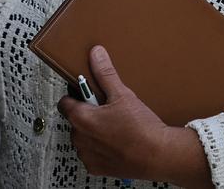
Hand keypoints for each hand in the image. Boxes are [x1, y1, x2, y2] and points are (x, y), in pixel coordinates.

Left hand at [57, 46, 210, 186]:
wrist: (158, 156)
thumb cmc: (141, 129)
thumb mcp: (122, 94)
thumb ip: (105, 73)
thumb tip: (96, 55)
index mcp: (81, 118)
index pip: (64, 102)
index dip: (76, 95)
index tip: (87, 92)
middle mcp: (79, 139)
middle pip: (75, 119)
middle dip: (87, 113)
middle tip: (107, 109)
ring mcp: (87, 155)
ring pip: (83, 137)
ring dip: (93, 131)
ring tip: (114, 125)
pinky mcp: (96, 168)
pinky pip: (91, 153)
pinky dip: (100, 148)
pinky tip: (116, 140)